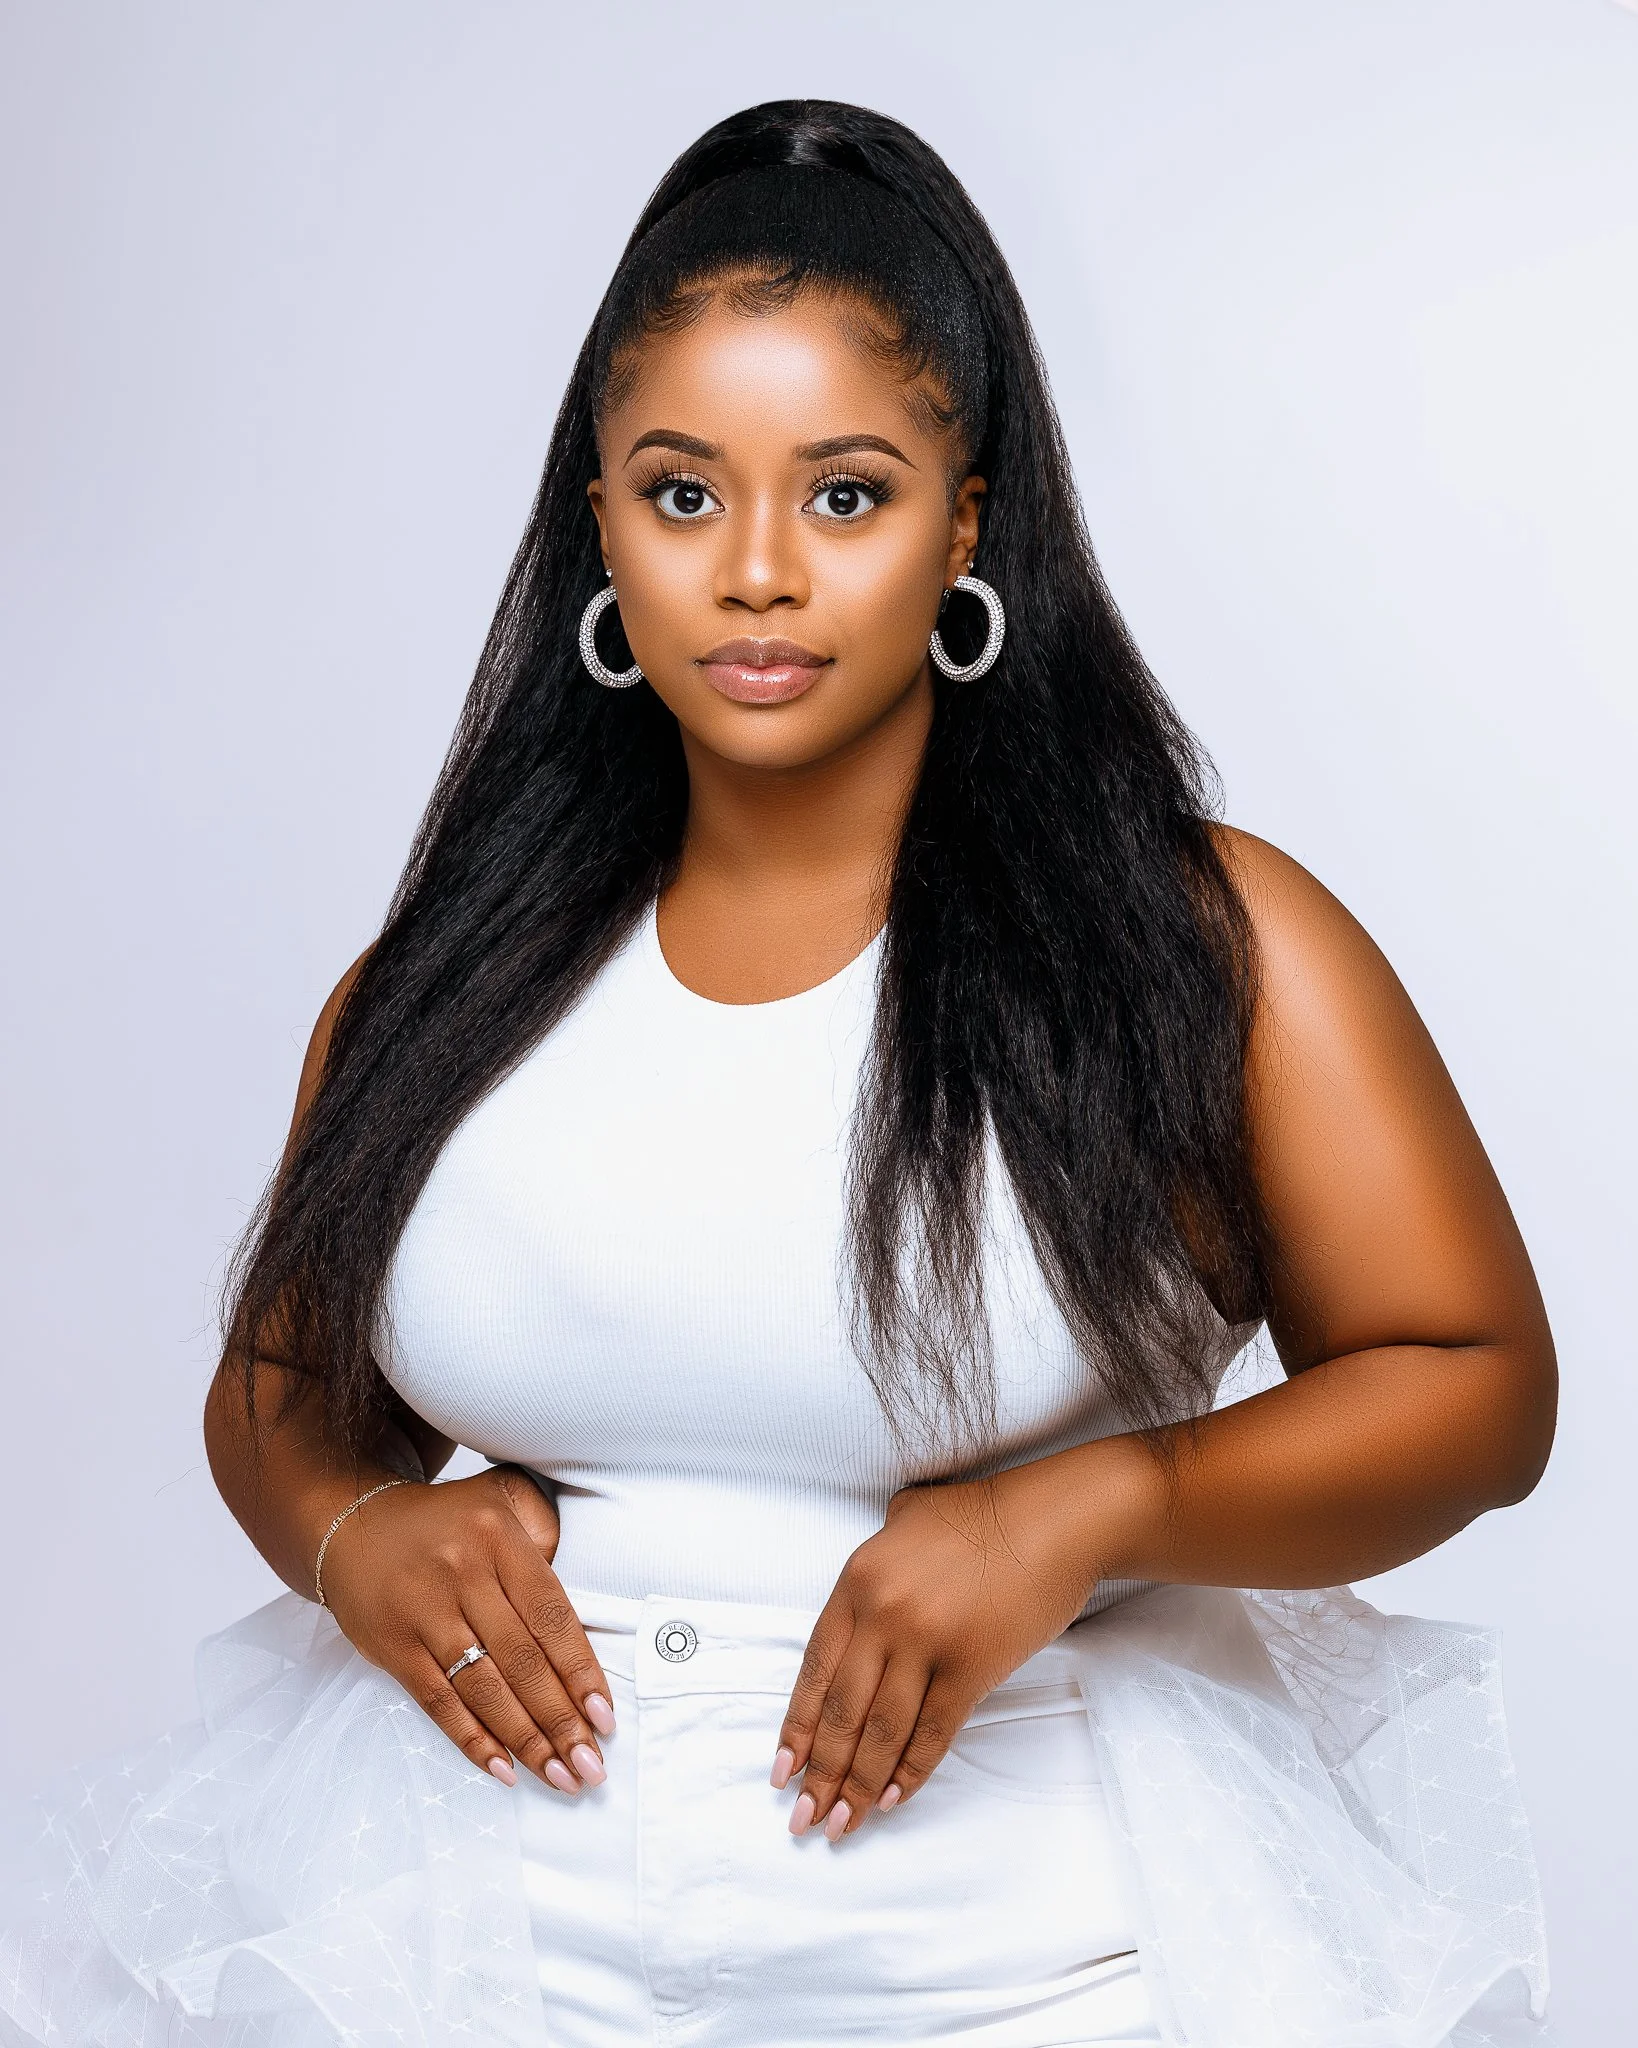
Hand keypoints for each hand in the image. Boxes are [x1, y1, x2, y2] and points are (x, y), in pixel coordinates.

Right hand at [318, 1463, 613, 1795]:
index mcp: (499, 1538)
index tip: (605, 1716)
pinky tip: (503, 1768)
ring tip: (559, 1776)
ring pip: (484, 1688)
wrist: (353, 1524)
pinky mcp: (394, 1646)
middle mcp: (463, 1574)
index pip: (551, 1616)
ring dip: (525, 1740)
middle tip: (590, 1765)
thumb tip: (574, 1595)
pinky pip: (438, 1702)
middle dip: (561, 1720)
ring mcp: (425, 1613)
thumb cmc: (446, 1521)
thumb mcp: (503, 1497)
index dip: (580, 1670)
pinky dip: (472, 1739)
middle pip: (522, 1660)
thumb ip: (547, 1532)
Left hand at [772, 1462, 1098, 1838]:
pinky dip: (910, 1771)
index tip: (782, 1769)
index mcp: (858, 1579)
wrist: (1054, 1520)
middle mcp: (884, 1614)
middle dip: (820, 1773)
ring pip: (881, 1731)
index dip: (797, 1726)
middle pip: (842, 1711)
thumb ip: (875, 1561)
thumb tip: (861, 1597)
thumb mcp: (907, 1517)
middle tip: (802, 1818)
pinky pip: (933, 1733)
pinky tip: (892, 1799)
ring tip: (841, 1825)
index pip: (815, 1669)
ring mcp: (927, 1644)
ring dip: (858, 1785)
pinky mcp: (971, 1669)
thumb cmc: (982, 1515)